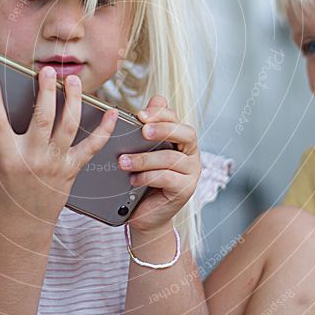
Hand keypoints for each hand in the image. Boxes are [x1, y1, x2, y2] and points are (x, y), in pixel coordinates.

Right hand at [0, 67, 117, 232]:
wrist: (25, 228)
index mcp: (7, 159)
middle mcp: (34, 159)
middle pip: (42, 118)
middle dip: (45, 91)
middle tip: (46, 70)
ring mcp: (56, 163)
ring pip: (69, 125)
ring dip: (74, 100)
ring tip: (72, 80)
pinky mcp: (72, 168)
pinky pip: (92, 147)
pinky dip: (105, 129)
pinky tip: (113, 111)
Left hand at [117, 95, 201, 234]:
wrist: (145, 214)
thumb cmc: (144, 180)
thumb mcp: (143, 151)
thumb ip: (148, 128)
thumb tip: (154, 100)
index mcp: (181, 140)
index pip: (176, 119)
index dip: (160, 114)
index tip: (140, 115)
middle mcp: (191, 154)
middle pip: (186, 133)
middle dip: (163, 129)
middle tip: (142, 130)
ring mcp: (192, 172)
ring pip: (171, 158)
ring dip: (145, 158)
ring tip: (123, 161)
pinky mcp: (186, 190)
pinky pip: (168, 178)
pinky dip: (147, 177)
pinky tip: (133, 180)